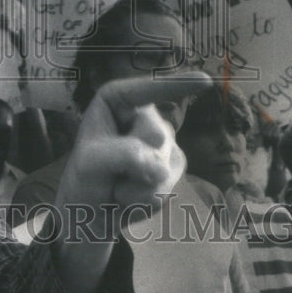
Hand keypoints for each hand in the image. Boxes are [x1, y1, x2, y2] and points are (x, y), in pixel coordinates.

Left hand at [56, 70, 212, 216]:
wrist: (93, 212)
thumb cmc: (85, 178)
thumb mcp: (91, 162)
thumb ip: (124, 155)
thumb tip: (160, 167)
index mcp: (117, 100)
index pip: (145, 91)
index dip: (176, 86)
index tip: (206, 81)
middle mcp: (143, 115)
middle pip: (154, 135)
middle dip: (133, 160)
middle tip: (110, 170)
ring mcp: (162, 140)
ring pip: (162, 165)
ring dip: (136, 185)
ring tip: (117, 185)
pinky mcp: (173, 166)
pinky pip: (166, 188)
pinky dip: (144, 200)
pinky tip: (130, 198)